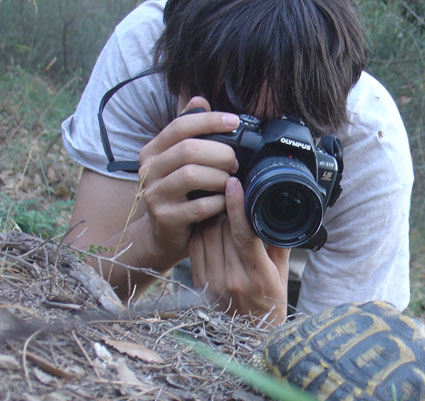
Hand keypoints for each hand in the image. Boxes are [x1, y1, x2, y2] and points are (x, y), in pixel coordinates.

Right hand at [137, 96, 239, 265]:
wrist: (162, 236)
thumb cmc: (180, 195)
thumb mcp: (182, 162)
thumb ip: (190, 134)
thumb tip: (200, 100)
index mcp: (154, 151)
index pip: (180, 125)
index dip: (209, 120)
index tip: (234, 121)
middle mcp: (149, 170)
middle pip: (188, 149)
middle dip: (220, 152)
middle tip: (236, 162)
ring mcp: (154, 195)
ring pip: (191, 175)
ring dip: (219, 177)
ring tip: (230, 181)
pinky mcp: (165, 218)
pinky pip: (198, 206)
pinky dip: (218, 202)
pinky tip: (224, 202)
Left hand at [189, 178, 289, 325]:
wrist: (251, 338)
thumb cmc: (272, 304)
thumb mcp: (283, 275)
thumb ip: (279, 244)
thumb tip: (278, 213)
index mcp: (258, 277)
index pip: (244, 234)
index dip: (237, 206)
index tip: (235, 184)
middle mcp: (233, 280)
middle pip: (222, 230)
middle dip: (225, 206)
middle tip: (228, 188)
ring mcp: (213, 284)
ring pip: (205, 236)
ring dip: (211, 216)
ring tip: (219, 204)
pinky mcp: (200, 285)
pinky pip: (195, 248)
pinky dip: (200, 231)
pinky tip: (209, 223)